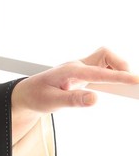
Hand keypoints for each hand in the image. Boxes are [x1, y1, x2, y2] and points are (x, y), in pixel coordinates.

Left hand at [11, 47, 138, 143]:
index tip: (136, 81)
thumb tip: (95, 99)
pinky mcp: (83, 72)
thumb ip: (74, 100)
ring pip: (105, 58)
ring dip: (118, 68)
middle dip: (121, 65)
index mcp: (70, 71)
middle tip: (130, 83)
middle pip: (105, 54)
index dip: (119, 76)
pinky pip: (102, 66)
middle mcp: (77, 65)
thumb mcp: (52, 102)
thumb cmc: (37, 96)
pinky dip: (112, 72)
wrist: (28, 93)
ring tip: (126, 84)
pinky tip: (115, 83)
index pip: (99, 72)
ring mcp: (80, 67)